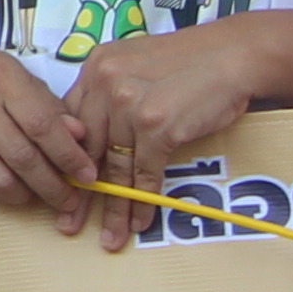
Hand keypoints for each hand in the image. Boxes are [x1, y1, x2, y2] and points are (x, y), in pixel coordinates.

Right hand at [0, 40, 103, 236]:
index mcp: (0, 77)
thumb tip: (81, 139)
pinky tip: (1, 179)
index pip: (43, 126)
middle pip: (23, 159)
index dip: (70, 157)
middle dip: (54, 187)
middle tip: (69, 199)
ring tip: (36, 193)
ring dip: (26, 195)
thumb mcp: (21, 80)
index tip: (88, 176)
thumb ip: (52, 109)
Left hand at [63, 21, 267, 243]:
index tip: (59, 185)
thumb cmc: (189, 62)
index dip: (65, 159)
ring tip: (108, 236)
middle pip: (85, 149)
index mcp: (94, 69)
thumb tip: (97, 137)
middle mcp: (104, 85)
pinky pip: (145, 172)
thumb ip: (111, 93)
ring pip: (116, 167)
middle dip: (78, 192)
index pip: (70, 122)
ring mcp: (129, 105)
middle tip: (68, 223)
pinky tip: (138, 221)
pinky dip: (143, 200)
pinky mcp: (157, 125)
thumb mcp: (135, 66)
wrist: (233, 55)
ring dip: (114, 207)